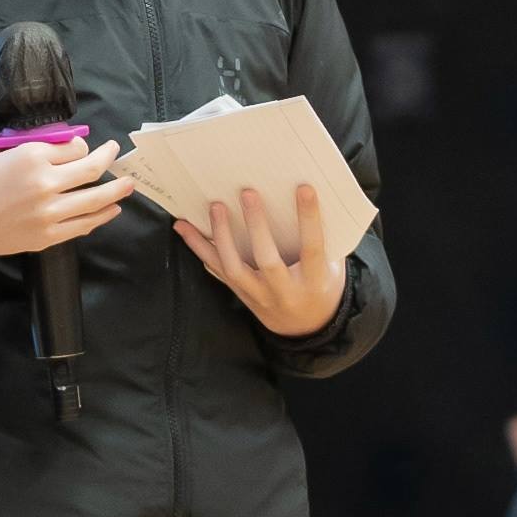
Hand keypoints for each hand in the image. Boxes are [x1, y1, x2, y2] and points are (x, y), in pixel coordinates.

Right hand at [0, 135, 133, 273]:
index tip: (79, 147)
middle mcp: (45, 183)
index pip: (75, 146)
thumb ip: (28, 144)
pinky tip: (111, 209)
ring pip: (96, 198)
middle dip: (109, 158)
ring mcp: (49, 213)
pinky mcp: (47, 236)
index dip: (80, 145)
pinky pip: (84, 224)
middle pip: (93, 169)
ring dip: (117, 190)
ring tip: (128, 184)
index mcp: (31, 156)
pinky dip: (101, 216)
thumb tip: (59, 140)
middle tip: (115, 153)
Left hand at [176, 183, 346, 338]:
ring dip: (221, 235)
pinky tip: (184, 228)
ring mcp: (259, 297)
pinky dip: (199, 248)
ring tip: (215, 207)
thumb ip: (324, 238)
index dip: (309, 219)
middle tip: (248, 193)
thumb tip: (304, 195)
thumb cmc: (323, 285)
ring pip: (234, 268)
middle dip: (257, 225)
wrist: (306, 328)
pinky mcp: (241, 295)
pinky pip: (217, 271)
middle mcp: (285, 292)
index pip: (313, 248)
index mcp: (315, 282)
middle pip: (267, 260)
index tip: (304, 188)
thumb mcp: (333, 266)